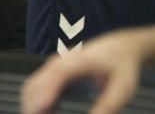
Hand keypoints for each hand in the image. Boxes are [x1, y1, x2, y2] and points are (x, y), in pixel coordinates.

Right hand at [20, 28, 147, 113]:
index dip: (46, 92)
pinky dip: (36, 101)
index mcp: (78, 62)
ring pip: (32, 86)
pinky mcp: (52, 72)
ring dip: (32, 104)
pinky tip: (46, 112)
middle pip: (36, 82)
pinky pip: (36, 87)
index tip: (40, 108)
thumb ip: (108, 105)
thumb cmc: (122, 66)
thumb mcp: (122, 88)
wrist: (119, 47)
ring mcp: (53, 66)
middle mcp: (60, 62)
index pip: (56, 75)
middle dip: (33, 105)